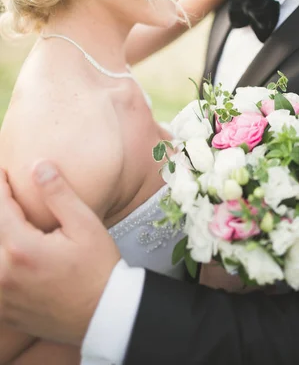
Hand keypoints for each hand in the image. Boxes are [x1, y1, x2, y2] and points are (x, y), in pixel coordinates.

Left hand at [0, 161, 120, 344]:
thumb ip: (58, 194)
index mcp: (21, 248)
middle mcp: (3, 273)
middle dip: (1, 207)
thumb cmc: (98, 269)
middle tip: (8, 194)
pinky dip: (1, 262)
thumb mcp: (85, 225)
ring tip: (11, 219)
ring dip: (1, 233)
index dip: (1, 184)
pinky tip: (11, 254)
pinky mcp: (5, 310)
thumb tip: (38, 166)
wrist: (105, 315)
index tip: (4, 171)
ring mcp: (1, 295)